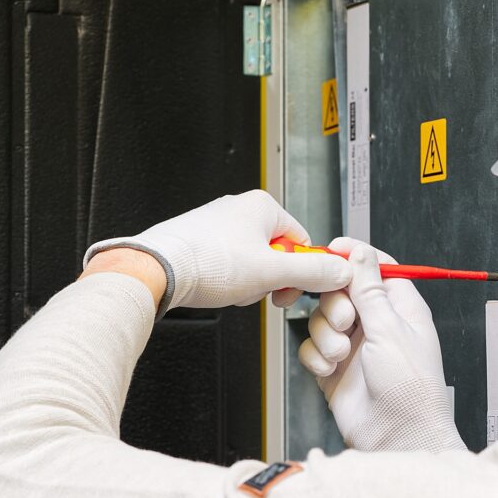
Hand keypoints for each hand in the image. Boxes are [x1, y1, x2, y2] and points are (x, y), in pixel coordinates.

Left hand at [83, 190, 351, 316]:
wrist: (157, 270)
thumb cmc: (207, 263)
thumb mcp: (272, 272)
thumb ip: (312, 272)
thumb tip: (340, 271)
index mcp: (263, 207)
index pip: (304, 240)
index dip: (302, 270)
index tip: (294, 288)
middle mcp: (240, 209)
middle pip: (278, 252)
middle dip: (272, 278)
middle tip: (261, 291)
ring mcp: (218, 224)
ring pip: (253, 261)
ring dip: (250, 283)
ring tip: (233, 289)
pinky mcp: (201, 240)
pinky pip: (229, 264)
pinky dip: (228, 280)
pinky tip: (218, 288)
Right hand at [298, 238, 465, 451]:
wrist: (397, 436)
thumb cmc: (411, 388)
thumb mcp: (390, 330)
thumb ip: (369, 289)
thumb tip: (360, 252)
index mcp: (401, 307)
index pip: (375, 267)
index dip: (353, 257)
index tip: (332, 251)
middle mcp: (377, 324)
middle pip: (340, 291)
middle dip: (334, 304)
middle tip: (345, 322)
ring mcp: (354, 346)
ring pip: (321, 320)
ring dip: (325, 335)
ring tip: (341, 355)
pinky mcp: (335, 368)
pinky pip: (312, 348)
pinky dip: (316, 357)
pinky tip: (330, 370)